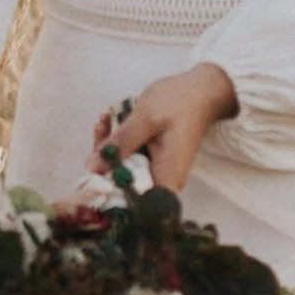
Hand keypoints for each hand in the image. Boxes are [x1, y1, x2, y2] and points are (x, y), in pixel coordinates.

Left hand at [100, 62, 236, 196]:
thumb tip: (93, 168)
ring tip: (105, 120)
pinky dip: (118, 142)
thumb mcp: (146, 120)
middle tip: (100, 129)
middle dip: (103, 160)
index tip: (92, 170)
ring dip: (109, 147)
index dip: (107, 192)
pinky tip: (112, 120)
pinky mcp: (151, 159)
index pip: (132, 203)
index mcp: (165, 178)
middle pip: (121, 185)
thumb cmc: (180, 103)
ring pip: (121, 169)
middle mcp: (161, 180)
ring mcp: (155, 170)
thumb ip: (121, 144)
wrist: (201, 91)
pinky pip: (128, 157)